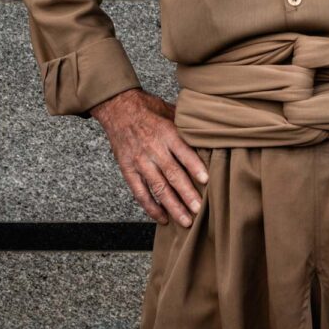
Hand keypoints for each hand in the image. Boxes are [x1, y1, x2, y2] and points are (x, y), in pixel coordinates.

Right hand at [90, 87, 209, 225]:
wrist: (118, 107)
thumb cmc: (148, 109)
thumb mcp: (170, 111)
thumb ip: (187, 127)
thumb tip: (210, 135)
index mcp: (167, 133)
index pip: (183, 153)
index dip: (195, 167)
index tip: (206, 181)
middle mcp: (154, 149)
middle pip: (172, 175)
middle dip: (187, 194)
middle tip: (199, 210)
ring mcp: (140, 161)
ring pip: (158, 188)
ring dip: (173, 206)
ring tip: (186, 221)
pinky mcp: (128, 170)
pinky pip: (140, 193)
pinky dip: (151, 207)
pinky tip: (162, 218)